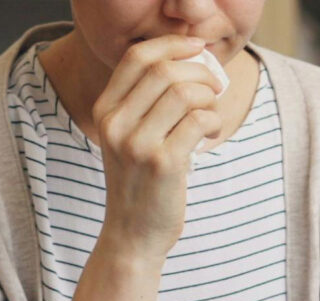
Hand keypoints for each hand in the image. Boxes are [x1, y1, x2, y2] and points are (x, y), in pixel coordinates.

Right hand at [85, 36, 226, 259]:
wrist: (132, 236)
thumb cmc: (140, 183)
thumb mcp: (127, 139)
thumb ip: (145, 102)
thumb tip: (189, 60)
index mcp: (105, 112)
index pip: (136, 58)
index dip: (171, 45)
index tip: (197, 48)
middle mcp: (115, 125)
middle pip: (164, 71)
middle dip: (199, 71)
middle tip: (214, 86)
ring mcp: (137, 145)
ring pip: (184, 93)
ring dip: (209, 98)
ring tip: (211, 114)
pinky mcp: (163, 164)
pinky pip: (198, 121)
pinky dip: (213, 121)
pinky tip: (211, 133)